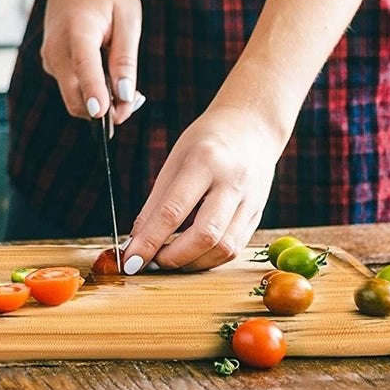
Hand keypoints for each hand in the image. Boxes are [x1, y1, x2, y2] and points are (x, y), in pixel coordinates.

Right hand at [41, 0, 142, 126]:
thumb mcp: (127, 18)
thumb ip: (125, 59)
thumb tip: (125, 95)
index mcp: (77, 32)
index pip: (84, 71)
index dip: (96, 96)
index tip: (106, 116)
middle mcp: (56, 49)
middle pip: (74, 97)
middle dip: (103, 110)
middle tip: (133, 101)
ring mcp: (49, 57)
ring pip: (72, 97)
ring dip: (97, 101)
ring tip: (123, 84)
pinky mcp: (51, 62)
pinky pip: (70, 87)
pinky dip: (89, 90)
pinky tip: (106, 75)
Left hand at [121, 103, 282, 272]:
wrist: (252, 127)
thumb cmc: (206, 141)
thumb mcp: (175, 160)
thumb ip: (157, 202)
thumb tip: (136, 240)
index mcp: (205, 161)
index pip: (173, 211)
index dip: (150, 241)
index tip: (130, 260)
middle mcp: (233, 183)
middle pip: (204, 235)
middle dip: (173, 258)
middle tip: (150, 262)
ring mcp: (251, 201)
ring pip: (224, 248)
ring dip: (192, 263)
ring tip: (169, 259)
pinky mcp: (259, 215)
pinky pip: (235, 247)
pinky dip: (209, 258)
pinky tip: (191, 255)